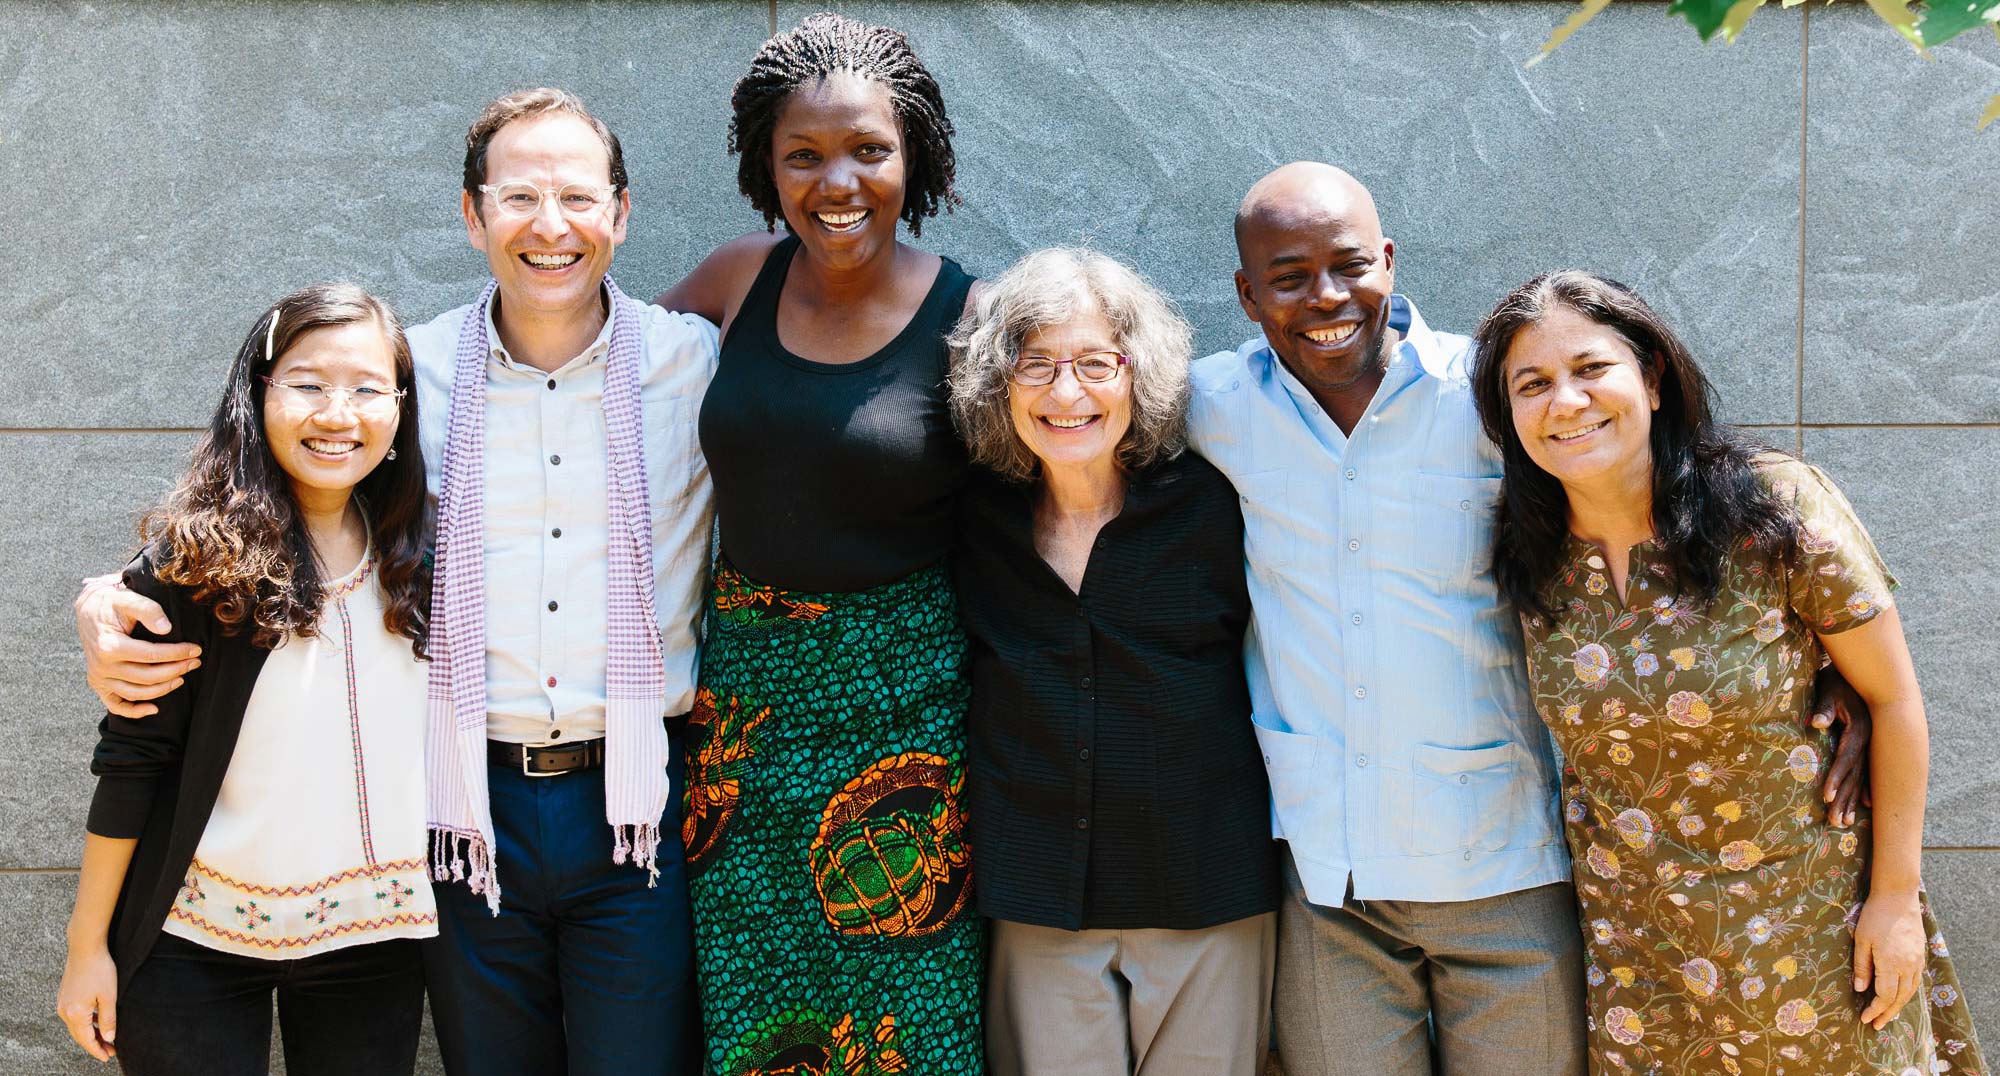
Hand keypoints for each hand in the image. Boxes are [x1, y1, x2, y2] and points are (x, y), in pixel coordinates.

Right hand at [56, 944, 117, 1060]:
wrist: (85, 948)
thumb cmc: (100, 969)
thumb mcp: (109, 996)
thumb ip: (108, 1019)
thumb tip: (109, 1038)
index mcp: (75, 1014)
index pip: (86, 1040)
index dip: (97, 1050)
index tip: (108, 1057)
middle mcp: (64, 1011)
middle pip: (79, 1035)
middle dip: (95, 1045)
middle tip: (110, 1051)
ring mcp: (62, 1003)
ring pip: (76, 1026)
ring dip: (90, 1034)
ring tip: (106, 1039)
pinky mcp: (65, 996)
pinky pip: (74, 1016)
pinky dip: (86, 1023)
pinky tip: (97, 1023)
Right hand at [75, 574, 197, 717]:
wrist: (88, 610)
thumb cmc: (111, 603)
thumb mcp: (128, 599)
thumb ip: (148, 610)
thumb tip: (167, 629)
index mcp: (109, 646)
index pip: (151, 655)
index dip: (177, 653)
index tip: (196, 649)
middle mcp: (102, 666)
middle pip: (147, 677)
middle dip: (176, 670)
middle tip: (195, 662)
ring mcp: (99, 677)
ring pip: (136, 693)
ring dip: (163, 688)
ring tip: (182, 676)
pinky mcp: (98, 684)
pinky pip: (116, 705)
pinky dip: (134, 711)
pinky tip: (154, 709)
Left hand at [1809, 666, 1870, 826]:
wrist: (1859, 674)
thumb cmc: (1837, 682)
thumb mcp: (1828, 691)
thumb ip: (1823, 709)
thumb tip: (1816, 723)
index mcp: (1859, 731)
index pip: (1845, 760)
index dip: (1836, 778)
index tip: (1827, 796)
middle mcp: (1868, 743)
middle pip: (1855, 776)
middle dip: (1844, 800)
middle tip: (1835, 822)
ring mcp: (1870, 746)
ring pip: (1861, 778)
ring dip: (1852, 800)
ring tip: (1844, 822)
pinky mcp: (1867, 747)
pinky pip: (1867, 772)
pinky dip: (1864, 789)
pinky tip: (1864, 805)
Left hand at [1853, 890, 1924, 1029]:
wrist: (1898, 897)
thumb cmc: (1875, 916)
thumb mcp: (1861, 940)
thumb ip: (1862, 966)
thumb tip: (1859, 989)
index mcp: (1891, 964)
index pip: (1884, 996)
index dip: (1875, 1009)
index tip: (1865, 1019)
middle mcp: (1908, 966)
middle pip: (1899, 998)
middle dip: (1887, 1013)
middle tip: (1876, 1025)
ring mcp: (1916, 961)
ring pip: (1910, 991)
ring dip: (1898, 1005)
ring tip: (1887, 1015)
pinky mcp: (1920, 955)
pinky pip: (1916, 981)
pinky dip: (1908, 993)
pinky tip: (1900, 996)